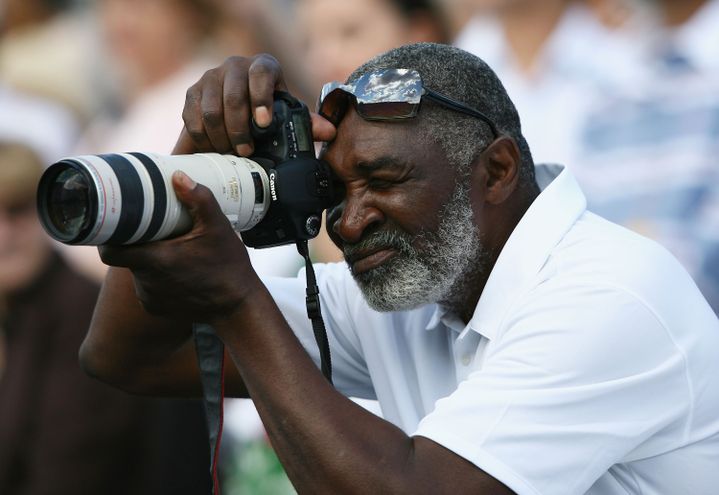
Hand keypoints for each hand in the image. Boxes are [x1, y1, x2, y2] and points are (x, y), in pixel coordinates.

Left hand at [98, 172, 261, 322]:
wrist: (238, 308)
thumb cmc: (228, 267)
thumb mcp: (218, 227)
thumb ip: (199, 199)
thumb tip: (178, 175)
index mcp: (154, 260)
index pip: (110, 249)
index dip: (107, 235)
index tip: (117, 222)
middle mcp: (145, 282)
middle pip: (127, 256)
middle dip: (138, 242)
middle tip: (157, 230)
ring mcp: (149, 298)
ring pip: (137, 271)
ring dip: (149, 260)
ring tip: (174, 252)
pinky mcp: (156, 308)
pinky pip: (148, 287)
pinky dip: (157, 279)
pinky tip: (179, 273)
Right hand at [174, 54, 335, 155]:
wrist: (239, 109)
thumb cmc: (270, 112)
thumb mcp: (287, 115)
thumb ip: (306, 123)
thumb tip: (329, 132)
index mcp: (263, 66)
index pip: (261, 75)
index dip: (261, 99)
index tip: (264, 124)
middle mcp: (235, 65)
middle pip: (233, 98)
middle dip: (239, 130)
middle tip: (246, 152)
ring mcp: (210, 77)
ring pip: (210, 110)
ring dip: (221, 137)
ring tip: (231, 154)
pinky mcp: (192, 92)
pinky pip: (192, 117)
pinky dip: (203, 138)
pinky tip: (214, 150)